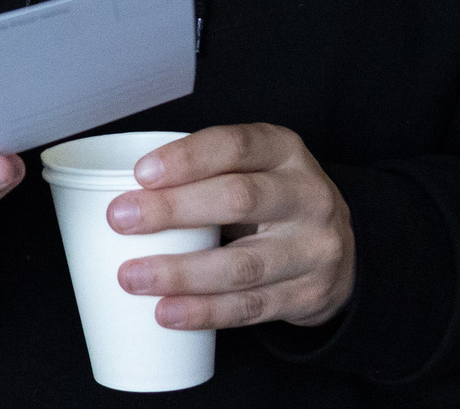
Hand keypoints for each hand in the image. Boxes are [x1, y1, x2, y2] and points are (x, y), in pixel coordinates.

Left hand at [106, 123, 355, 329]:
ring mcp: (313, 249)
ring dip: (180, 273)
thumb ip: (206, 172)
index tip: (140, 174)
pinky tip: (169, 313)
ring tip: (133, 277)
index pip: (235, 146)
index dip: (186, 159)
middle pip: (237, 200)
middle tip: (121, 221)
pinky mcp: (308, 295)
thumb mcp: (254, 167)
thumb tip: (127, 193)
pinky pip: (250, 307)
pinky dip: (204, 311)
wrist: (338, 248)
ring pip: (242, 264)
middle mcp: (307, 196)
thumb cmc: (273, 198)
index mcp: (285, 151)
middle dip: (172, 210)